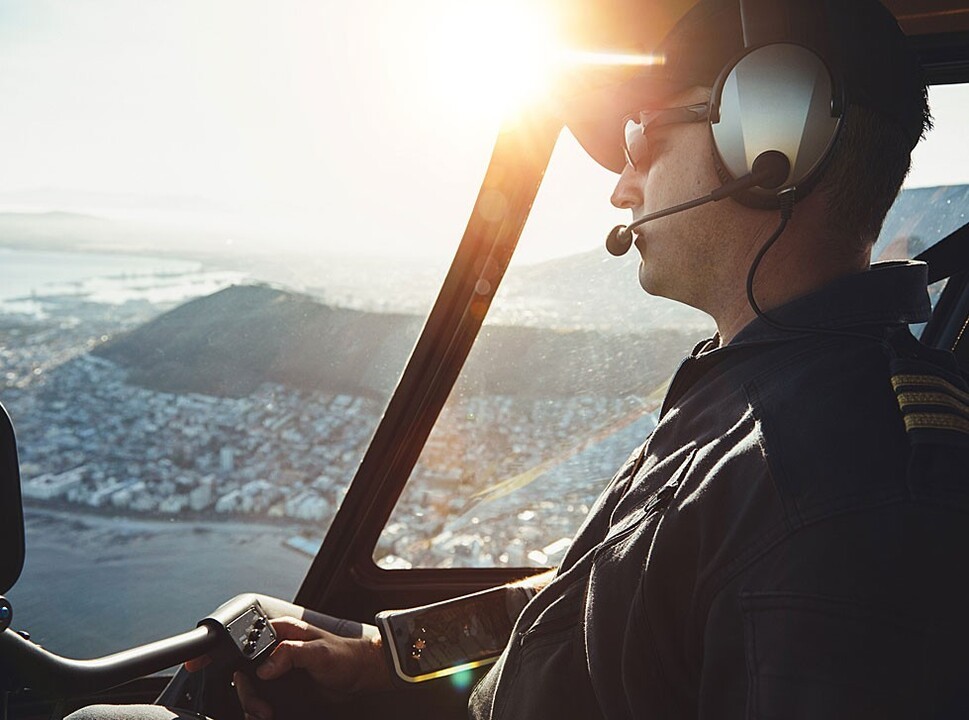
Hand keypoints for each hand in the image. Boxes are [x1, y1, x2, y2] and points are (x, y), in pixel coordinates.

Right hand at [233, 616, 393, 719]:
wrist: (359, 675)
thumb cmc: (345, 656)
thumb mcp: (318, 652)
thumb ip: (291, 654)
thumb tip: (264, 668)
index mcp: (281, 632)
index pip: (246, 647)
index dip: (243, 668)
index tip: (251, 685)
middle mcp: (276, 649)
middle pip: (246, 673)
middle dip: (249, 695)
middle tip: (262, 710)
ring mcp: (278, 669)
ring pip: (252, 688)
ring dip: (253, 705)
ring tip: (266, 714)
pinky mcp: (283, 685)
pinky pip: (263, 698)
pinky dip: (260, 710)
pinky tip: (269, 715)